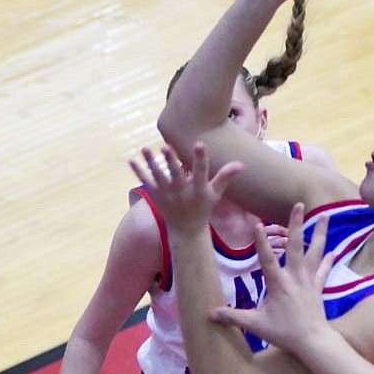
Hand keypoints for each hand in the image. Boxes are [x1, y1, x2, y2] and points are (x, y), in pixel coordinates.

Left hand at [128, 141, 242, 236]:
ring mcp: (167, 195)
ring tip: (144, 148)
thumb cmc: (203, 207)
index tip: (200, 143)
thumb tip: (242, 164)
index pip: (201, 172)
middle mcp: (182, 193)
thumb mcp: (216, 194)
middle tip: (165, 146)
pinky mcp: (156, 196)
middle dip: (170, 161)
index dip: (200, 158)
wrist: (186, 230)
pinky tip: (132, 160)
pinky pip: (146, 182)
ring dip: (151, 163)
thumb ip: (225, 177)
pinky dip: (139, 172)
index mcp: (198, 190)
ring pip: (157, 177)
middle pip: (175, 175)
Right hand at [209, 203, 333, 354]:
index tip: (257, 224)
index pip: (266, 258)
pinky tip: (333, 251)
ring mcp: (309, 281)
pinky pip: (324, 270)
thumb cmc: (284, 333)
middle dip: (297, 224)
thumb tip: (209, 314)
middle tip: (299, 205)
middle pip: (295, 245)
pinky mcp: (318, 288)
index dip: (261, 241)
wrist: (313, 342)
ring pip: (315, 252)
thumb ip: (233, 317)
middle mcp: (295, 277)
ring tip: (326, 215)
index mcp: (278, 283)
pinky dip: (328, 260)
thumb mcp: (255, 325)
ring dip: (320, 233)